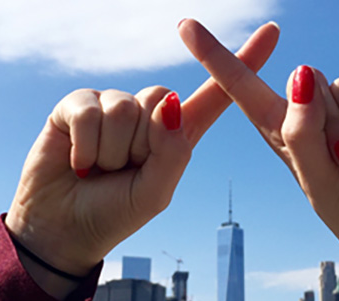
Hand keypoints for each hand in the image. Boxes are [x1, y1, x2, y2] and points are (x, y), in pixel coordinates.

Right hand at [5, 21, 279, 279]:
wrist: (65, 229)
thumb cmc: (115, 213)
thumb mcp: (155, 192)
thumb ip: (172, 151)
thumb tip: (173, 100)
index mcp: (178, 135)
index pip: (215, 95)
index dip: (243, 63)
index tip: (274, 32)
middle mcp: (149, 114)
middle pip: (163, 98)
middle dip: (141, 146)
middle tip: (123, 171)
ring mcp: (113, 105)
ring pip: (127, 109)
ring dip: (112, 152)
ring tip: (100, 170)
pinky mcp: (79, 104)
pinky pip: (91, 111)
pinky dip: (85, 147)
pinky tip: (79, 163)